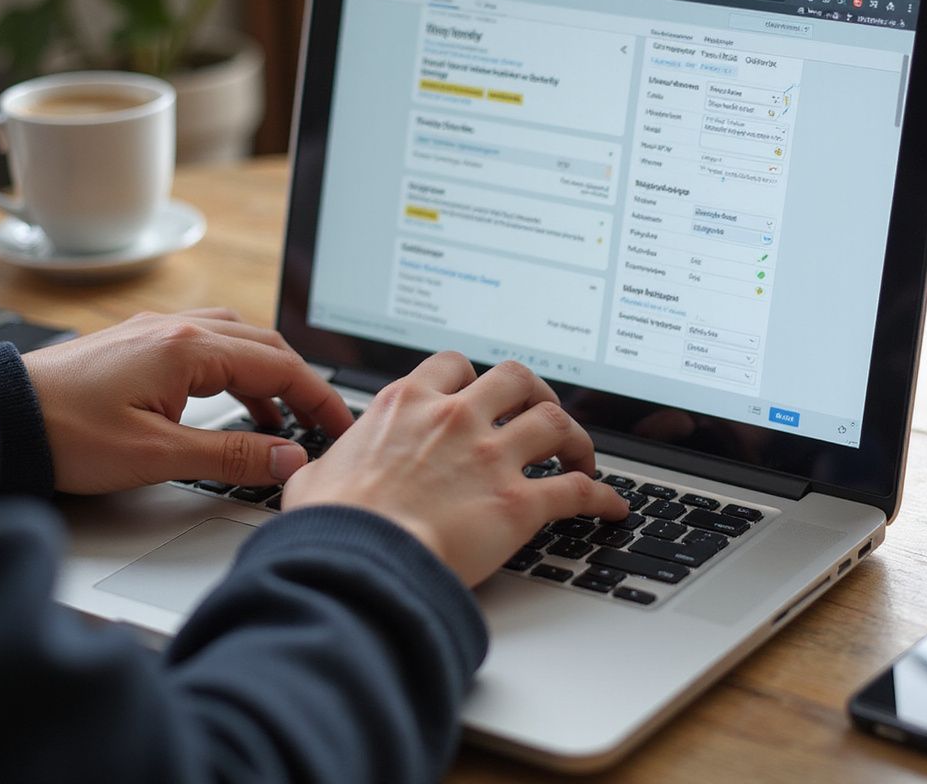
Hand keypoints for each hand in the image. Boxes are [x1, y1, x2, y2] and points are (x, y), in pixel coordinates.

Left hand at [22, 309, 353, 493]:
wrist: (1, 417)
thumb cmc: (65, 432)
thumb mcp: (157, 455)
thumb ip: (232, 453)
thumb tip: (289, 458)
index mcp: (191, 348)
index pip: (280, 368)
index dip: (319, 398)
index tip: (341, 424)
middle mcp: (181, 328)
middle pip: (267, 347)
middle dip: (302, 384)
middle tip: (324, 422)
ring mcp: (160, 331)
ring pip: (240, 340)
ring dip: (270, 375)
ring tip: (283, 418)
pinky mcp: (143, 343)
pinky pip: (210, 345)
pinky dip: (236, 371)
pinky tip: (233, 400)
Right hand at [282, 352, 628, 586]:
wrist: (356, 563)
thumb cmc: (333, 524)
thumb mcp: (317, 476)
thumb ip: (330, 462)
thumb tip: (315, 472)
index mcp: (408, 403)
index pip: (453, 364)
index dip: (473, 376)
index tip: (482, 393)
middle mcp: (456, 418)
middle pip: (517, 377)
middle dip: (535, 391)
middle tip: (540, 411)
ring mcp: (491, 457)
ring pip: (556, 421)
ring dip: (575, 436)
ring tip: (581, 454)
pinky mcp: (517, 503)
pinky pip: (577, 489)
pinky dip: (601, 496)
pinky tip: (611, 507)